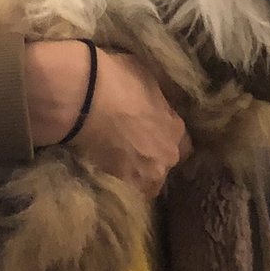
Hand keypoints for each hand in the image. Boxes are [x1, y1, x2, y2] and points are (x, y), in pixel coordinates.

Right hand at [24, 41, 190, 199]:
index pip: (184, 143)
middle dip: (153, 159)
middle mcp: (167, 155)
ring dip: (137, 176)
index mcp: (176, 128)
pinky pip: (125, 193)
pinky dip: (119, 186)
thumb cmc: (116, 79)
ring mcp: (144, 174)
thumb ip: (158, 97)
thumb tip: (156, 99)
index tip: (153, 134)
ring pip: (147, 185)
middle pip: (165, 165)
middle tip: (133, 149)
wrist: (85, 98)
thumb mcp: (148, 77)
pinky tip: (106, 176)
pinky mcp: (121, 185)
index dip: (166, 138)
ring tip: (118, 167)